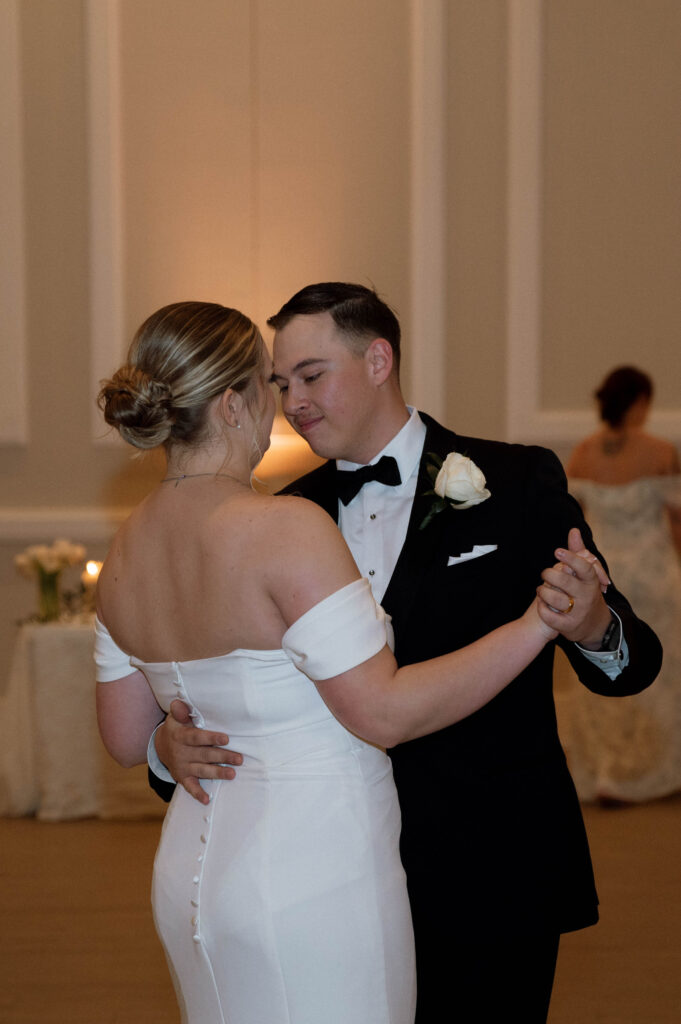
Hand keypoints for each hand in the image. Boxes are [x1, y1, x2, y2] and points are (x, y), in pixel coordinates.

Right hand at [155, 700, 242, 805]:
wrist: (161, 746)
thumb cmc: (176, 727)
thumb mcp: (175, 717)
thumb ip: (179, 710)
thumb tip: (178, 703)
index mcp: (180, 736)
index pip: (196, 737)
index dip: (211, 738)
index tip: (226, 738)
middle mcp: (181, 752)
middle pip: (204, 755)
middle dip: (223, 757)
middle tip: (240, 758)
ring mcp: (182, 766)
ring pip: (202, 770)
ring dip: (217, 773)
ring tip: (232, 774)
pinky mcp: (182, 778)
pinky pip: (190, 787)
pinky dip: (198, 794)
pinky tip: (208, 799)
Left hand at [536, 531, 612, 646]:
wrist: (593, 625)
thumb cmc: (584, 592)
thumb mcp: (584, 574)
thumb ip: (577, 552)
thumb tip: (574, 530)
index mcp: (592, 582)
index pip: (585, 568)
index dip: (571, 558)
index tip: (557, 551)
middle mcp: (587, 597)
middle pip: (566, 582)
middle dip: (550, 575)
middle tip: (544, 573)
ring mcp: (578, 613)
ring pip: (555, 599)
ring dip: (543, 592)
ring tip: (540, 589)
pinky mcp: (568, 626)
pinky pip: (549, 616)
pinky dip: (542, 608)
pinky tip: (541, 603)